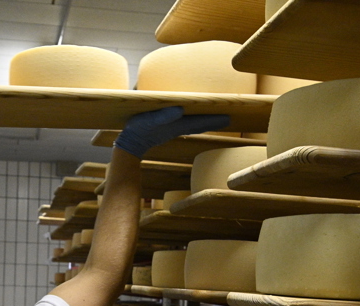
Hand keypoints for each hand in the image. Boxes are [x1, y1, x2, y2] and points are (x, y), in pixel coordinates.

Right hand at [113, 107, 230, 157]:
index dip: (214, 120)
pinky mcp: (169, 128)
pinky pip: (187, 124)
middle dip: (215, 121)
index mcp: (177, 125)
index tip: (229, 117)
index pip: (200, 122)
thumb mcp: (148, 120)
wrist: (130, 143)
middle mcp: (179, 127)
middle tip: (230, 117)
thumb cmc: (138, 129)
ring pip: (195, 124)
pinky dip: (196, 121)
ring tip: (218, 117)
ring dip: (207, 121)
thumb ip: (163, 116)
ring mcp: (174, 128)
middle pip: (201, 124)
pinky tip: (197, 118)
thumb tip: (180, 109)